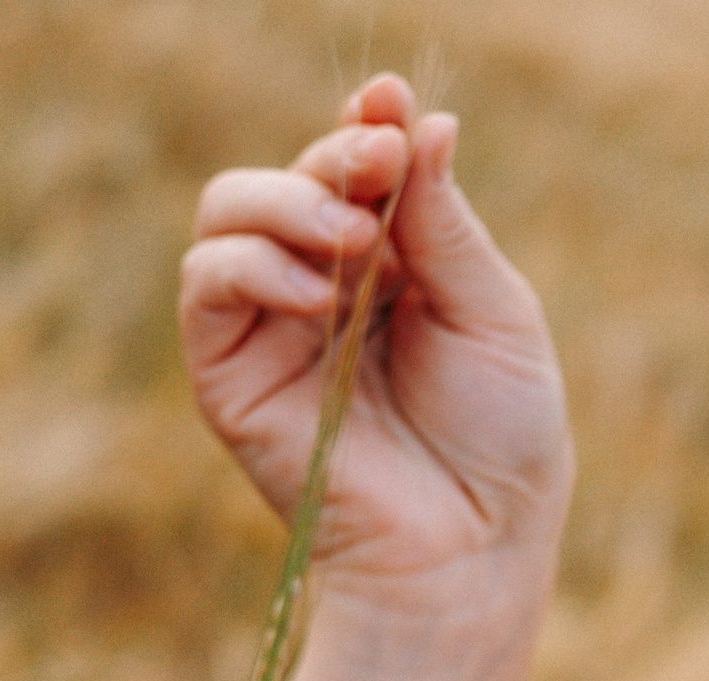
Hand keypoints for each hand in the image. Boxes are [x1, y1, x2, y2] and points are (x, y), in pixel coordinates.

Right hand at [180, 73, 574, 627]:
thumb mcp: (495, 317)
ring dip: (286, 202)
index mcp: (395, 268)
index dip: (366, 126)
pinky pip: (206, 285)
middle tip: (379, 164)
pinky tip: (313, 293)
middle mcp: (326, 289)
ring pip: (229, 213)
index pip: (357, 170)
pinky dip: (251, 264)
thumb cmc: (502, 445)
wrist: (473, 549)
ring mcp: (272, 331)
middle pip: (290, 177)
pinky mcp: (230, 377)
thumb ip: (447, 225)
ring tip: (352, 240)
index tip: (389, 103)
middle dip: (334, 157)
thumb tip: (426, 120)